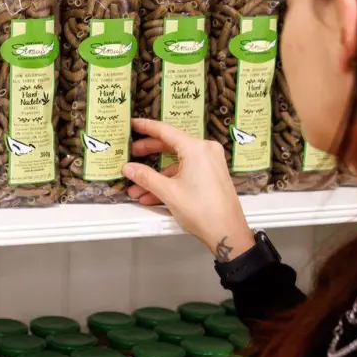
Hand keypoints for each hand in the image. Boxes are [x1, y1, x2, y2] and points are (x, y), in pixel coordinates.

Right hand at [124, 118, 255, 261]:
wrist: (227, 232)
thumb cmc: (203, 211)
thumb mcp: (169, 192)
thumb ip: (146, 177)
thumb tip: (129, 168)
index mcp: (196, 149)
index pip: (165, 130)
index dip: (146, 127)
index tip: (134, 124)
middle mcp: (206, 151)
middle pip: (171, 145)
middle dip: (149, 153)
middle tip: (132, 153)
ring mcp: (210, 163)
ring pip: (177, 163)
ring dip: (157, 175)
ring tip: (137, 187)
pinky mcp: (212, 175)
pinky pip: (186, 172)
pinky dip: (170, 181)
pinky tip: (153, 195)